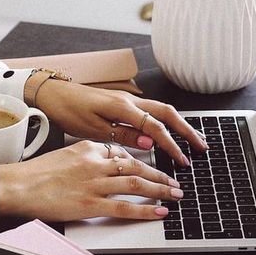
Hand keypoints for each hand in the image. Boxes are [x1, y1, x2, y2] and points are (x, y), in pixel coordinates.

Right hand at [0, 140, 182, 220]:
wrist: (18, 186)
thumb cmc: (36, 173)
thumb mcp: (65, 155)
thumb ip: (87, 158)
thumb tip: (104, 164)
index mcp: (89, 149)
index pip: (122, 153)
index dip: (141, 163)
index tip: (152, 168)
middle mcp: (96, 163)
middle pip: (136, 167)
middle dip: (159, 175)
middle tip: (174, 181)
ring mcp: (95, 184)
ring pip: (137, 184)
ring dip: (160, 190)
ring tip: (175, 194)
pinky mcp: (91, 205)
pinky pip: (125, 207)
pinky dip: (146, 210)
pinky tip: (160, 212)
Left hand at [35, 81, 207, 164]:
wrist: (53, 94)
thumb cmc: (69, 110)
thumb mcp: (93, 130)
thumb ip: (123, 136)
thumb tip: (151, 144)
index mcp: (123, 107)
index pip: (156, 128)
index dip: (172, 145)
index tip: (183, 160)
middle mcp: (129, 100)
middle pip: (167, 113)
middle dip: (187, 129)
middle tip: (202, 146)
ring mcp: (127, 100)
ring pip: (161, 110)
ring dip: (178, 124)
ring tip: (191, 139)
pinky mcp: (122, 103)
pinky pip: (150, 111)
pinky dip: (164, 121)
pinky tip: (167, 131)